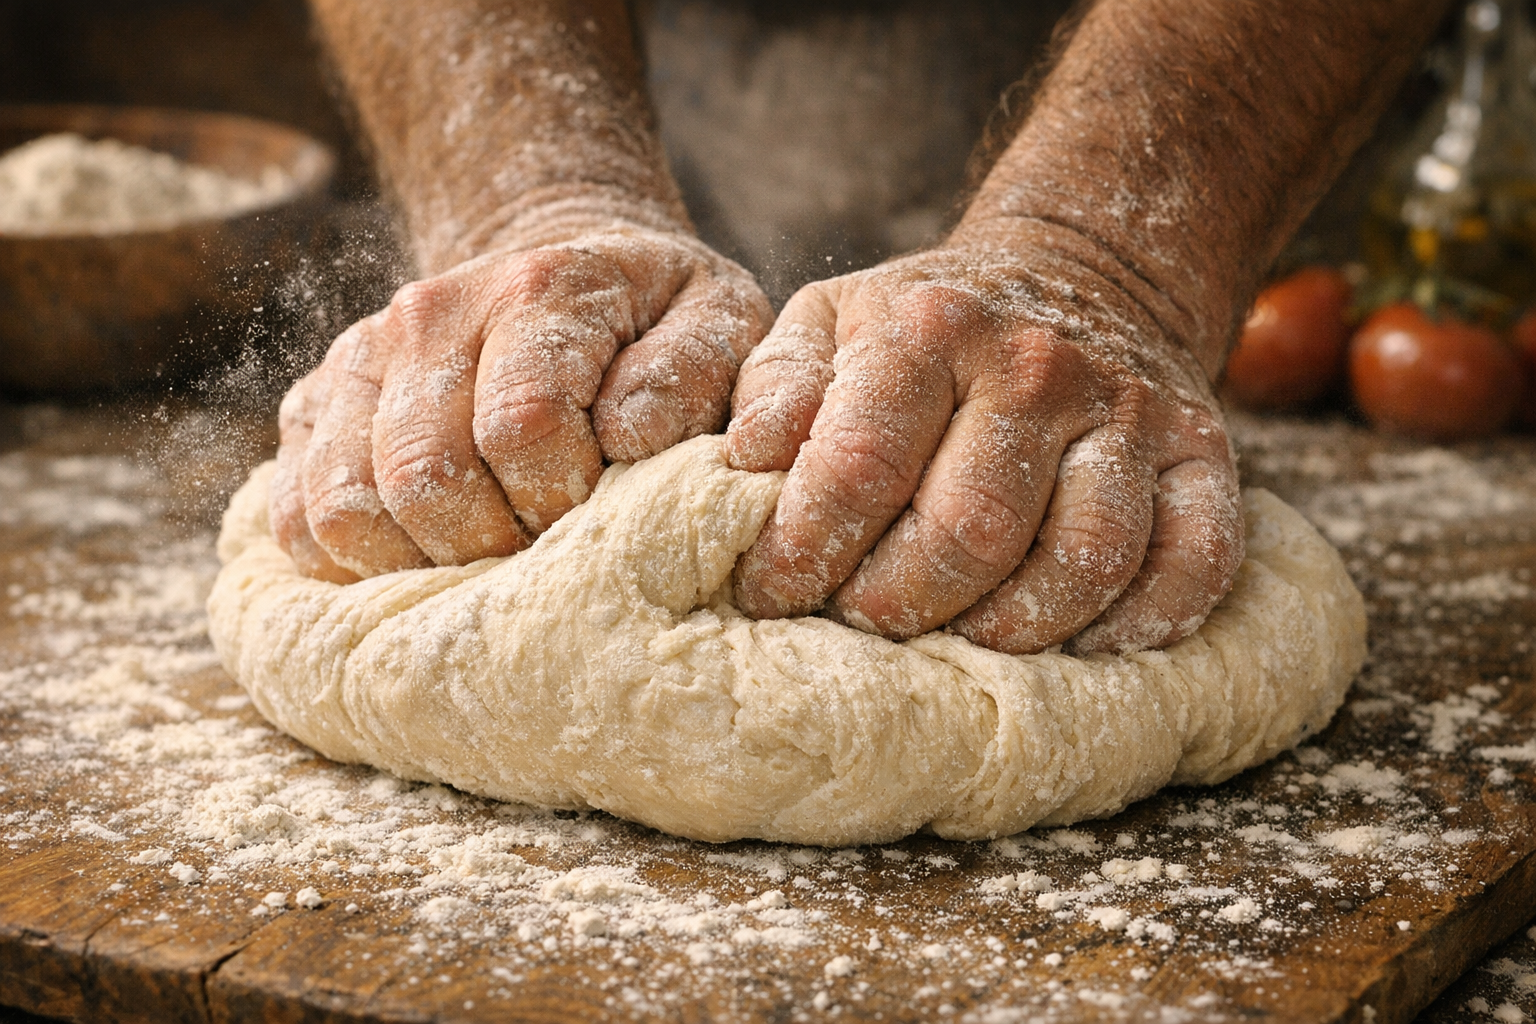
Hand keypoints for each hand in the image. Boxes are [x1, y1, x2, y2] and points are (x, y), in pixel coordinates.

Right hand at [272, 225, 771, 581]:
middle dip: (492, 547)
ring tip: (486, 555)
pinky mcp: (313, 407)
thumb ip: (695, 375)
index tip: (597, 514)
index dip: (563, 501)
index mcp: (536, 292)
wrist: (562, 261)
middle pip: (423, 480)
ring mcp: (358, 361)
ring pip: (343, 509)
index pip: (520, 429)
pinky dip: (350, 565)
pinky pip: (294, 518)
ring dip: (419, 564)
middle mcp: (428, 317)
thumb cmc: (655, 315)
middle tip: (541, 552)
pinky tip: (420, 560)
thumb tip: (627, 439)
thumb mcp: (718, 318)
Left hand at [724, 232, 1243, 655]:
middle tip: (864, 624)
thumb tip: (747, 467)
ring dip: (1013, 627)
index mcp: (931, 330)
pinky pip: (1194, 560)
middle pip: (970, 529)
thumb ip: (777, 388)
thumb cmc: (929, 325)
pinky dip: (1141, 621)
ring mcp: (1130, 412)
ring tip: (960, 638)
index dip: (804, 553)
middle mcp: (1038, 367)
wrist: (1079, 271)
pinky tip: (1082, 642)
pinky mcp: (1202, 452)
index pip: (859, 469)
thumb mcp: (831, 318)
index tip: (771, 594)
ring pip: (1084, 557)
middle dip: (900, 604)